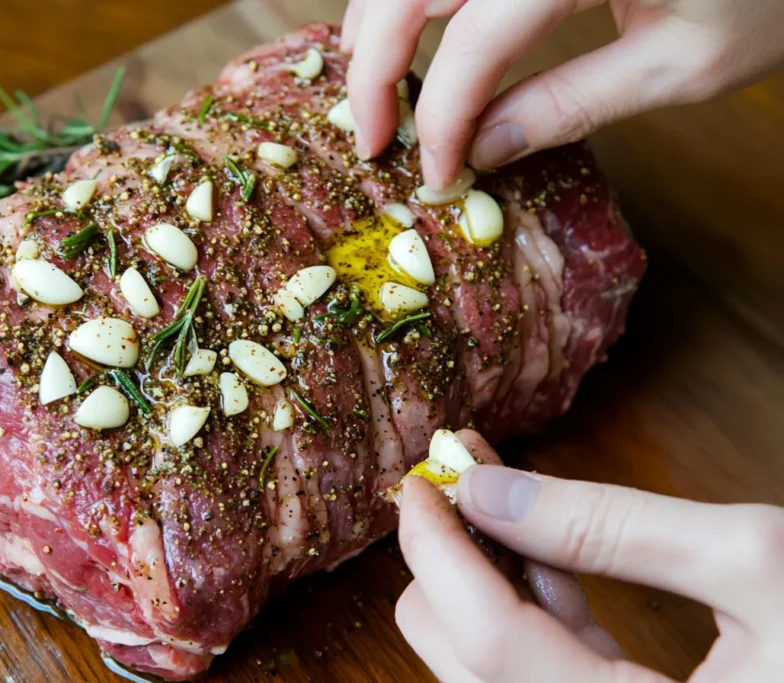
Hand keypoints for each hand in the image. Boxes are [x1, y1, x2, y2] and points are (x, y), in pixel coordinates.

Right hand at [342, 0, 783, 188]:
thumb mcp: (683, 64)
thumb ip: (571, 105)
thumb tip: (481, 151)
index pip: (474, 43)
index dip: (440, 117)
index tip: (432, 174)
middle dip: (375, 66)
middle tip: (370, 136)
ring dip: (379, 16)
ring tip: (370, 78)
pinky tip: (407, 20)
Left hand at [396, 430, 783, 681]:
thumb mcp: (754, 562)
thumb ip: (609, 526)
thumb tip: (487, 486)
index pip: (488, 645)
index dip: (438, 552)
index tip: (420, 479)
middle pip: (466, 662)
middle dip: (446, 564)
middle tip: (458, 475)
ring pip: (489, 665)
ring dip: (476, 573)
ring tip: (484, 487)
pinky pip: (539, 663)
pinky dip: (524, 598)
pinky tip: (530, 536)